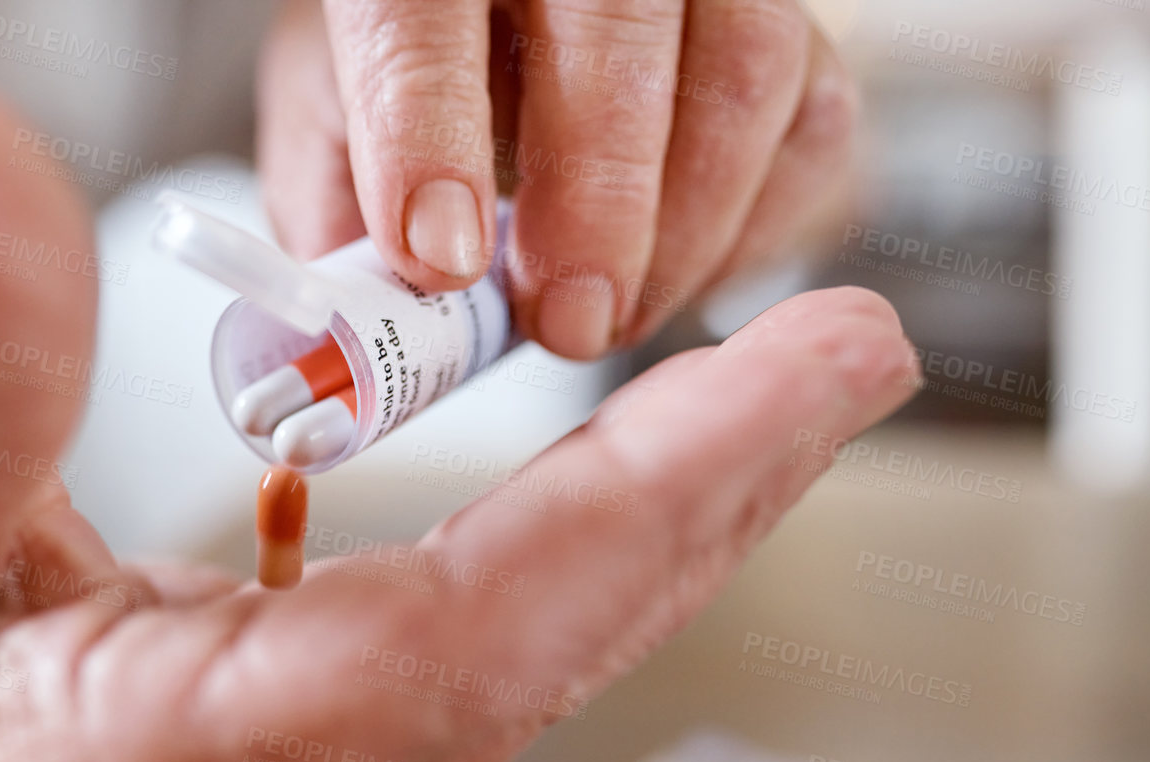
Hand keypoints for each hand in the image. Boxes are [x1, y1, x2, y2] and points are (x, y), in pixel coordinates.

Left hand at [258, 0, 855, 359]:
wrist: (508, 21)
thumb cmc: (424, 69)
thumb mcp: (336, 124)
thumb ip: (342, 219)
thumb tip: (358, 341)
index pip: (422, 10)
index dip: (428, 133)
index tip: (438, 259)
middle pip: (616, 23)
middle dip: (595, 199)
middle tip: (566, 323)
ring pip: (744, 68)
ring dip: (685, 228)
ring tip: (611, 318)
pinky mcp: (793, 31)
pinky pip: (814, 124)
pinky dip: (753, 229)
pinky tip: (680, 275)